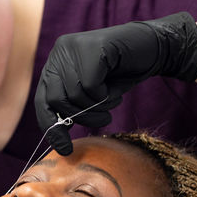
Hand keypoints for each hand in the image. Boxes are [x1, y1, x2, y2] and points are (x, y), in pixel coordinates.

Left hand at [34, 12, 196, 154]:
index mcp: (55, 64)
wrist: (153, 49)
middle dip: (81, 117)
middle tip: (104, 119)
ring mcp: (74, 46)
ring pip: (74, 94)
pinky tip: (115, 87)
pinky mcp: (93, 46)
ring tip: (112, 99)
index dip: (51, 127)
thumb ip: (72, 106)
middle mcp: (60, 52)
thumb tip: (55, 135)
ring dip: (98, 106)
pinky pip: (90, 85)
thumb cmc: (121, 74)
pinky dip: (106, 95)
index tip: (64, 150)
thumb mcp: (92, 95)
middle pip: (55, 99)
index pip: (42, 100)